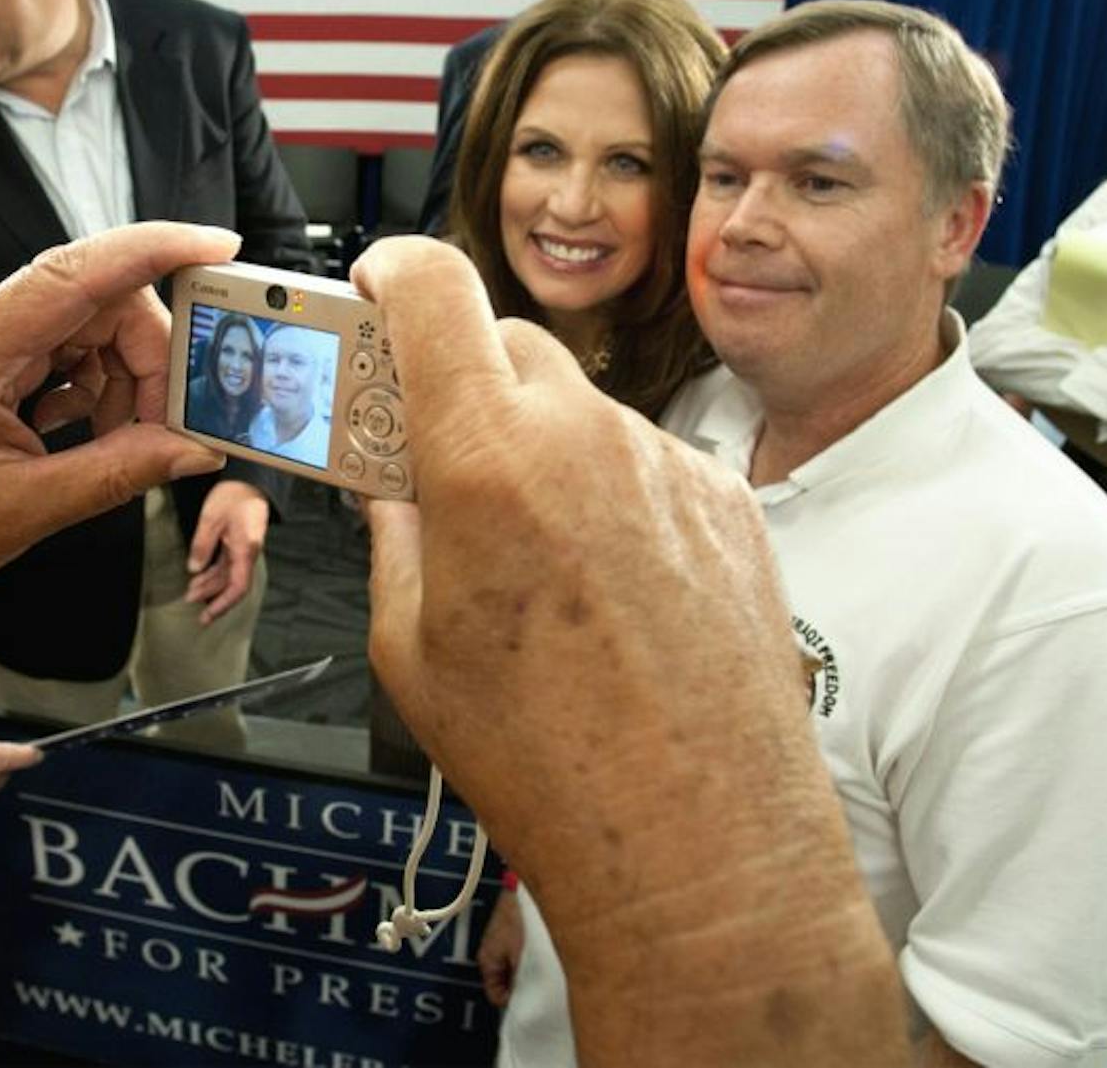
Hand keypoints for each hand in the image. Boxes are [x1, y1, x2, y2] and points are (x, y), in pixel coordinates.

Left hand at [0, 223, 240, 626]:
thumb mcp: (27, 509)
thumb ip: (118, 472)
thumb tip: (194, 450)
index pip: (74, 273)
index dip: (152, 250)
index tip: (216, 244)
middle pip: (98, 299)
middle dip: (149, 354)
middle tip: (168, 421)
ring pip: (89, 321)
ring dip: (123, 375)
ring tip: (117, 438)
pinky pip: (67, 341)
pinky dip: (94, 381)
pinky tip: (79, 427)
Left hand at [184, 480, 268, 622]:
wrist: (248, 480)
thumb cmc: (233, 496)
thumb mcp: (211, 518)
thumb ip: (202, 545)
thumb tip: (193, 569)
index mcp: (245, 549)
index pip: (238, 587)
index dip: (223, 604)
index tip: (207, 615)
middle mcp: (248, 553)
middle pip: (232, 584)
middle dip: (211, 596)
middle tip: (190, 602)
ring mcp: (244, 549)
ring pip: (228, 575)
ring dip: (210, 585)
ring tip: (191, 592)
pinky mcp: (239, 543)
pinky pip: (227, 565)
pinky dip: (213, 573)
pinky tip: (199, 575)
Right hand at [353, 237, 900, 1060]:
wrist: (698, 836)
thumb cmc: (546, 760)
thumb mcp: (411, 650)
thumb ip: (395, 539)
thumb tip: (392, 490)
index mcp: (485, 460)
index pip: (433, 286)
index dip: (394, 271)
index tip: (378, 289)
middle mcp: (585, 435)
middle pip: (509, 345)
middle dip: (466, 386)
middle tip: (444, 461)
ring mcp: (668, 463)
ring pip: (584, 411)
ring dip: (546, 452)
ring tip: (541, 564)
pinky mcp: (729, 499)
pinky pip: (649, 463)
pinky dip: (616, 497)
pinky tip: (613, 589)